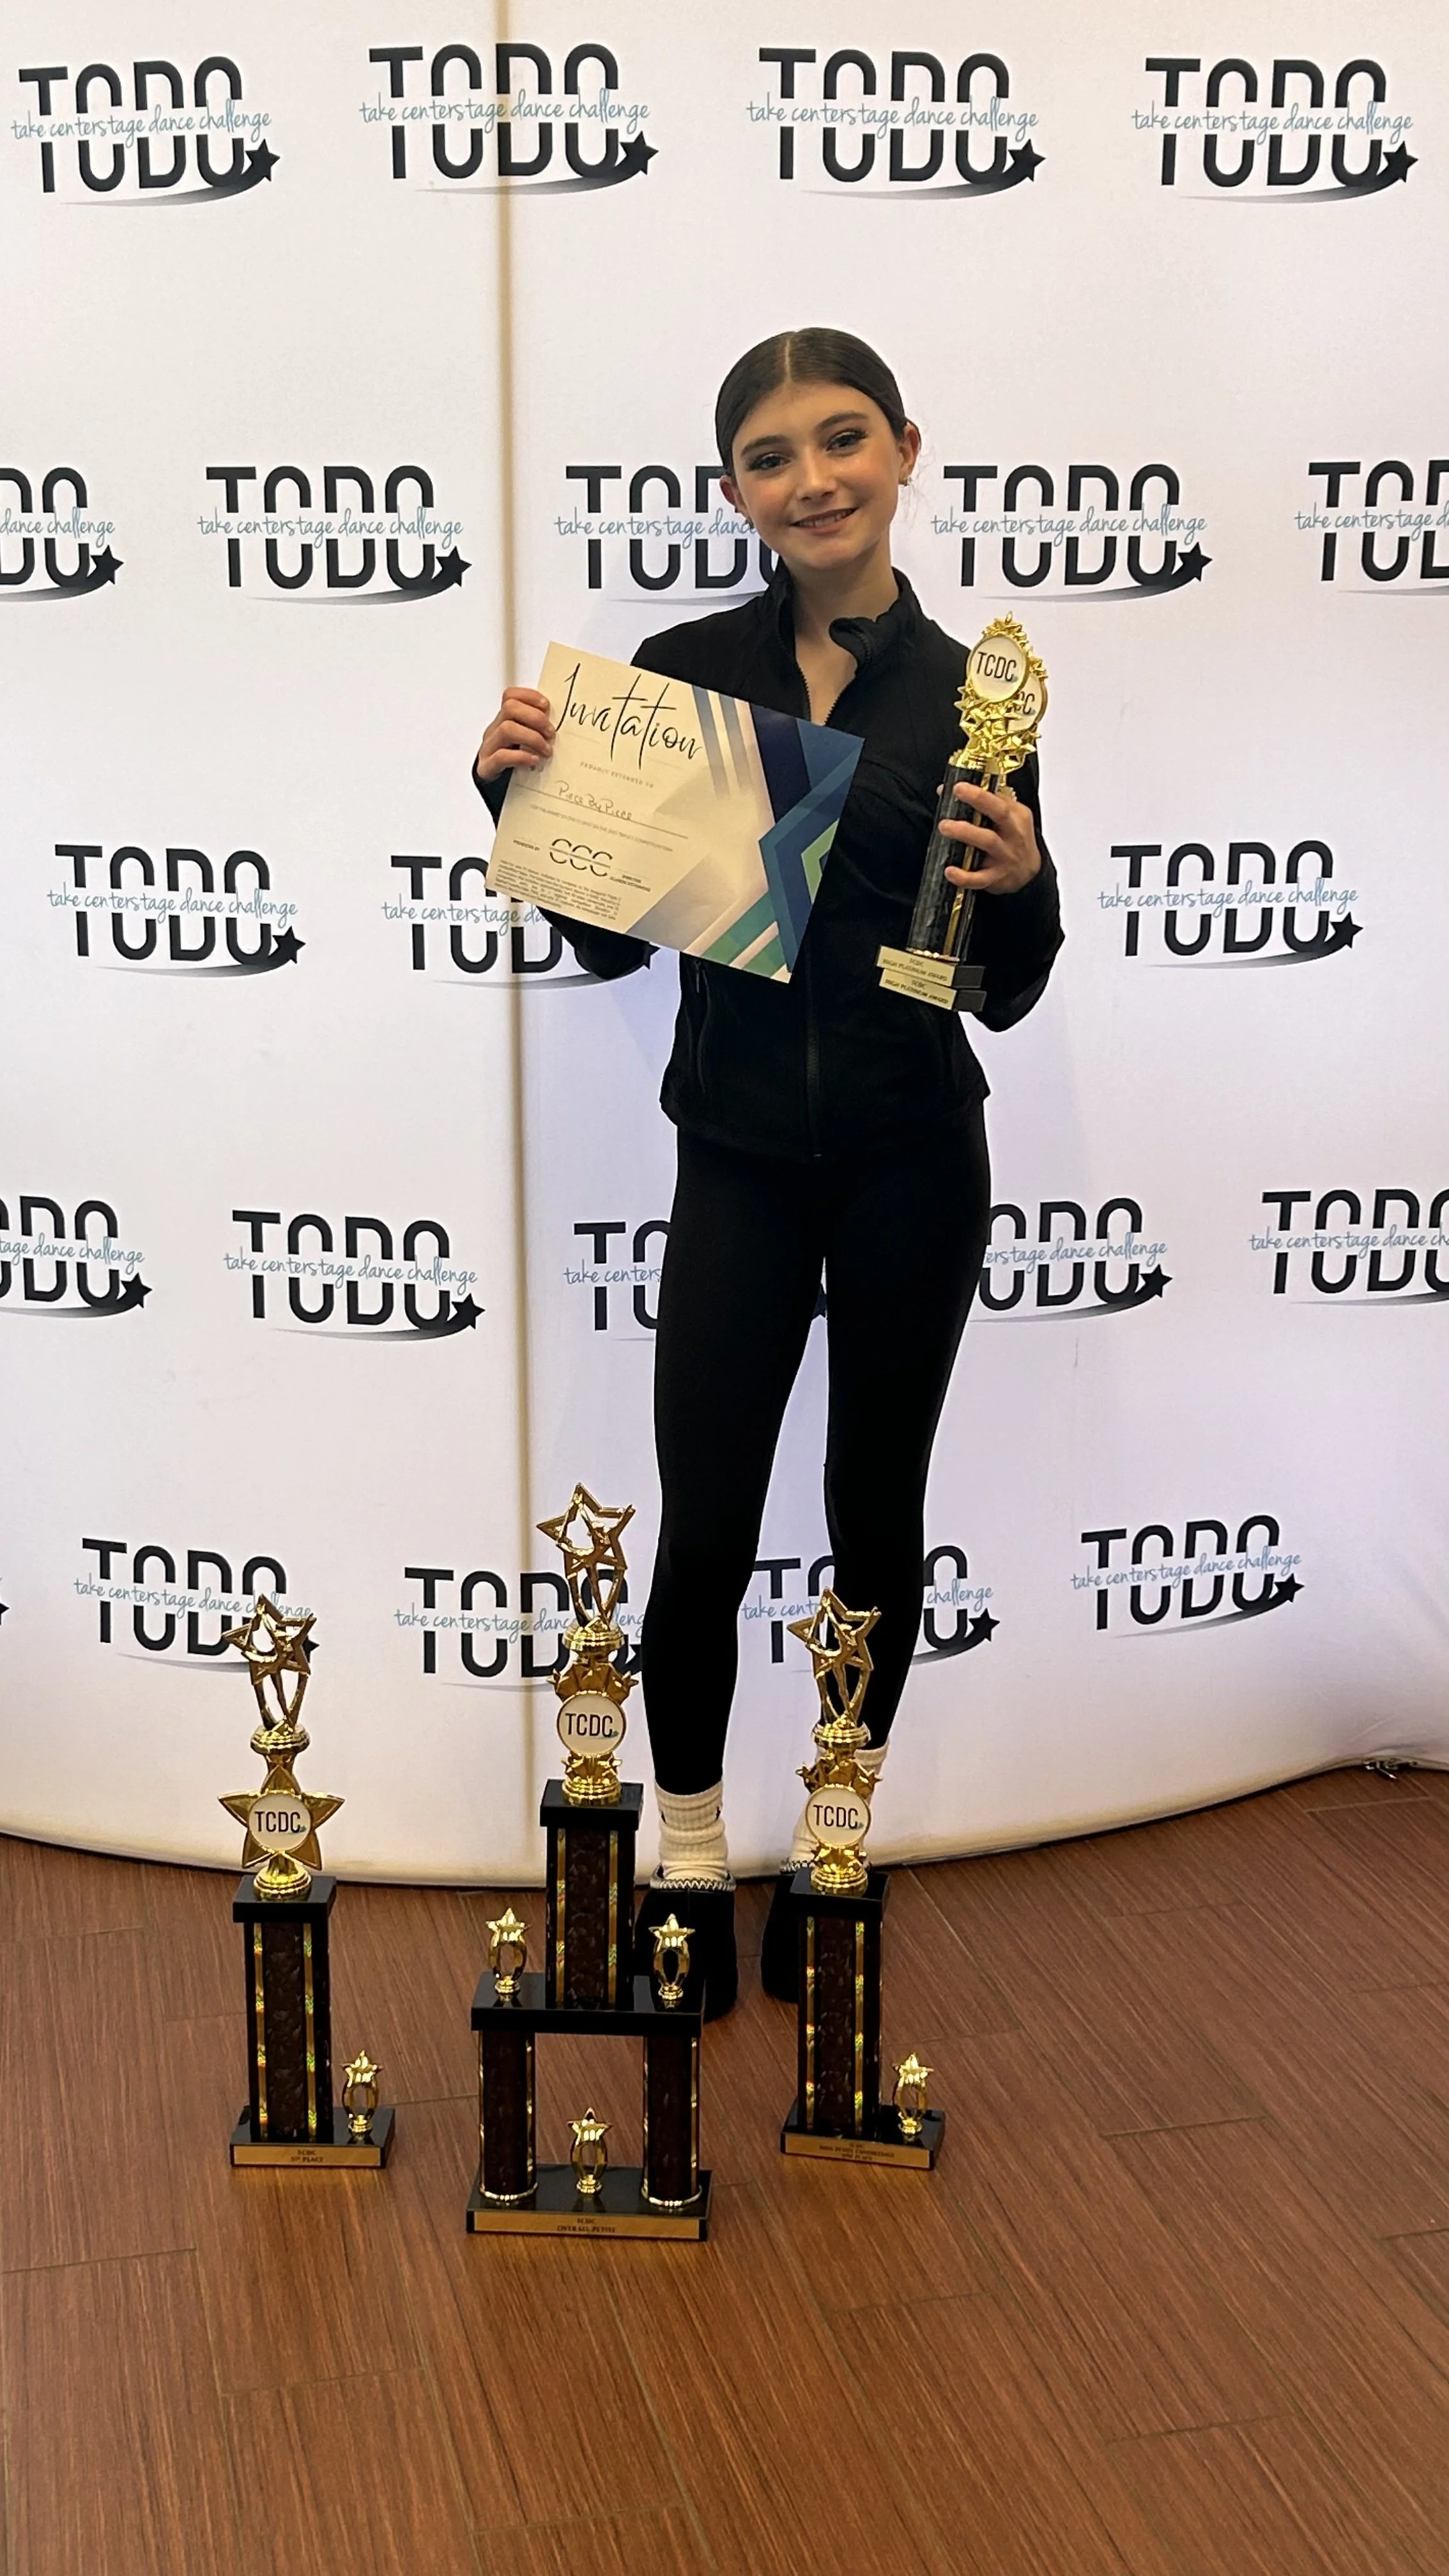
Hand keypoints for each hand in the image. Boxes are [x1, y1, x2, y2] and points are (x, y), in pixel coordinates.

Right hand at [474, 686, 554, 783]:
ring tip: (546, 750)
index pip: (511, 696)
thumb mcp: (525, 742)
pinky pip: (501, 756)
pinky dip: (521, 757)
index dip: (530, 696)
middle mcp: (495, 730)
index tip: (546, 707)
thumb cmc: (513, 763)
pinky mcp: (486, 767)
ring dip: (532, 738)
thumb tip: (562, 723)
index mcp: (504, 721)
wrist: (495, 790)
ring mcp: (489, 748)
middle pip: (510, 708)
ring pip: (506, 729)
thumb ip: (537, 730)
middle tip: (550, 733)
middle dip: (535, 718)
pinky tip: (534, 760)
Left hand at [940, 780, 1040, 895]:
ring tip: (944, 827)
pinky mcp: (997, 877)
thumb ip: (983, 802)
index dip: (979, 793)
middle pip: (999, 815)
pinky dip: (965, 877)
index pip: (999, 800)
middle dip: (977, 805)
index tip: (959, 787)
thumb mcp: (1009, 816)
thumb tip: (945, 791)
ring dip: (966, 833)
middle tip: (953, 799)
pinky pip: (981, 879)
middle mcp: (1013, 834)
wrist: (1028, 872)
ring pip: (988, 842)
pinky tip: (950, 871)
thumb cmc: (1013, 839)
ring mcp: (1006, 856)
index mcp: (1016, 816)